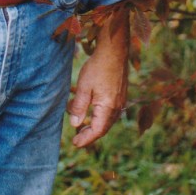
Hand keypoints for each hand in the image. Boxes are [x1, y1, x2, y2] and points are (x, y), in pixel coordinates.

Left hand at [68, 10, 129, 147]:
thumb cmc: (98, 67)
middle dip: (89, 134)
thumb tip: (74, 125)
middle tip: (76, 139)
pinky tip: (88, 110)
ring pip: (106, 120)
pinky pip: (109, 111)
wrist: (114, 50)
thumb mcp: (83, 87)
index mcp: (108, 107)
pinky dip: (98, 115)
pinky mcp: (120, 94)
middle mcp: (117, 107)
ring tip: (80, 126)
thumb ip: (79, 107)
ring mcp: (120, 101)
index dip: (86, 139)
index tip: (75, 143)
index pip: (97, 131)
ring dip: (93, 124)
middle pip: (103, 128)